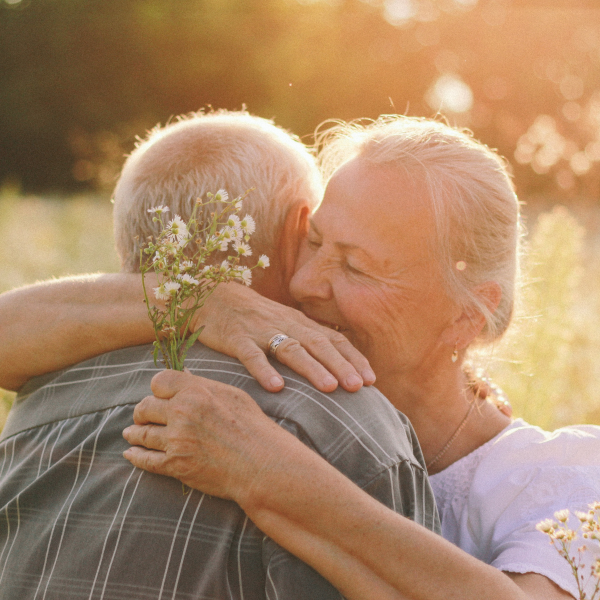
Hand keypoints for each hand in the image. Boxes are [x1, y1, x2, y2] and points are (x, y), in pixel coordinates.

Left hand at [122, 369, 290, 501]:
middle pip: (145, 406)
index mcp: (196, 391)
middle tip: (141, 416)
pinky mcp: (175, 465)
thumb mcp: (232, 395)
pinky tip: (131, 454)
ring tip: (131, 434)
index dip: (157, 389)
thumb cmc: (253, 427)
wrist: (262, 463)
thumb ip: (204, 386)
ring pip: (142, 433)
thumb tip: (185, 377)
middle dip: (142, 412)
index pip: (159, 382)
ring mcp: (176, 439)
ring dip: (134, 434)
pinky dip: (135, 457)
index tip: (158, 396)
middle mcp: (182, 412)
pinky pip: (145, 460)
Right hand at [194, 283, 375, 392]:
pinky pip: (251, 354)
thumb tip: (336, 366)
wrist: (214, 297)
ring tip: (330, 388)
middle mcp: (286, 325)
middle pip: (318, 344)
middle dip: (341, 365)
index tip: (372, 380)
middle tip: (359, 387)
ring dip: (312, 368)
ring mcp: (261, 331)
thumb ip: (307, 341)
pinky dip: (263, 369)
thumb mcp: (285, 324)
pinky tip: (275, 387)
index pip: (333, 339)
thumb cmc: (256, 317)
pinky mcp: (236, 339)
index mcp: (300, 323)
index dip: (353, 358)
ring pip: (290, 348)